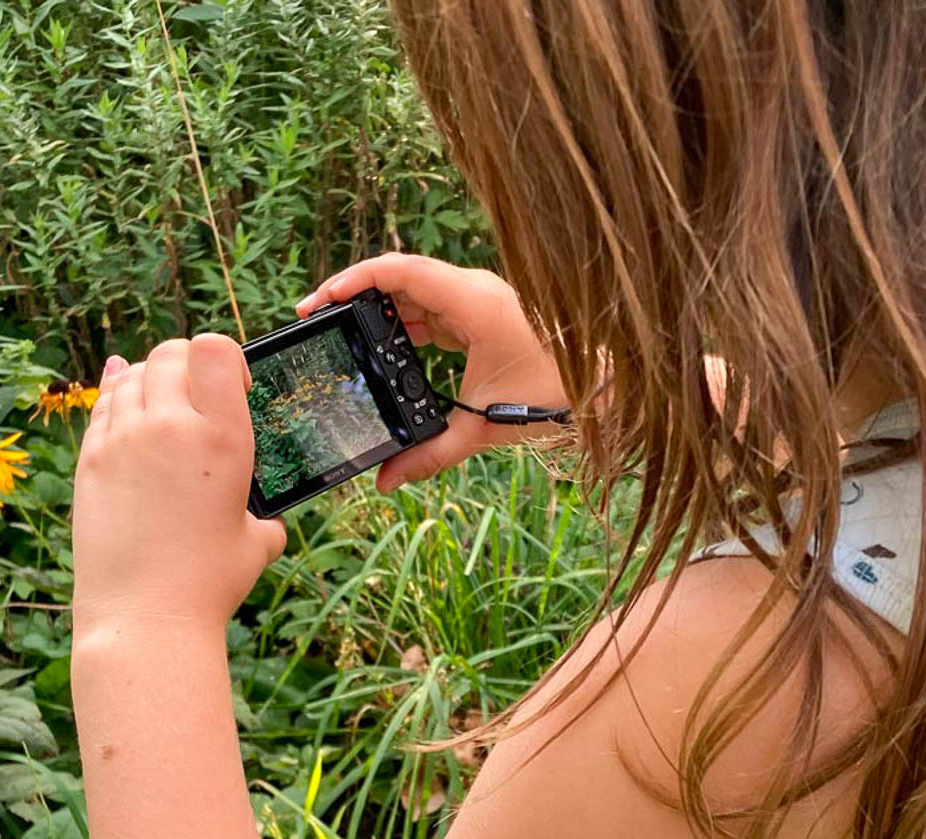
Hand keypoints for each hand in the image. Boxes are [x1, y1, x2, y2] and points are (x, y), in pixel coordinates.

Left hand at [71, 335, 285, 633]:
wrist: (144, 617)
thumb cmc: (209, 583)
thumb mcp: (256, 541)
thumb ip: (262, 515)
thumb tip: (265, 519)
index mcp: (222, 438)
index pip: (215, 350)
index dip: (226, 358)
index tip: (233, 385)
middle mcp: (171, 427)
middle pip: (171, 353)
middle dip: (188, 362)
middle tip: (198, 390)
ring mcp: (124, 441)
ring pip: (133, 374)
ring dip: (152, 378)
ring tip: (164, 401)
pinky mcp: (90, 461)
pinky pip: (103, 405)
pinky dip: (117, 394)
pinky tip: (124, 392)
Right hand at [295, 253, 567, 491]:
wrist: (607, 385)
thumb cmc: (554, 394)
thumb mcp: (484, 428)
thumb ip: (431, 455)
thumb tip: (385, 481)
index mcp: (473, 302)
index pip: (399, 271)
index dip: (354, 280)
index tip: (321, 300)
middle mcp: (474, 291)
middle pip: (399, 278)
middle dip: (356, 297)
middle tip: (318, 319)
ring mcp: (479, 299)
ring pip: (415, 294)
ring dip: (380, 312)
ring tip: (343, 335)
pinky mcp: (483, 314)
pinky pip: (433, 309)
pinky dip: (406, 325)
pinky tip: (385, 349)